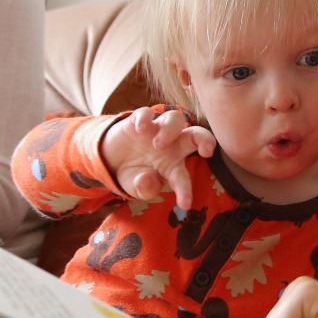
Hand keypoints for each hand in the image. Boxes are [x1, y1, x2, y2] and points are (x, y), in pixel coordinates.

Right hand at [101, 107, 216, 209]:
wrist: (111, 159)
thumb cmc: (134, 174)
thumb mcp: (137, 188)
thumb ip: (145, 189)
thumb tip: (145, 179)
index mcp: (174, 166)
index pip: (184, 178)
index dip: (185, 191)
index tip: (184, 204)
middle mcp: (171, 145)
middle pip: (196, 135)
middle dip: (205, 140)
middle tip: (206, 151)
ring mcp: (156, 130)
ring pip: (175, 119)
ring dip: (170, 130)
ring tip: (157, 144)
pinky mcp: (139, 121)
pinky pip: (146, 112)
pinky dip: (144, 118)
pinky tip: (139, 129)